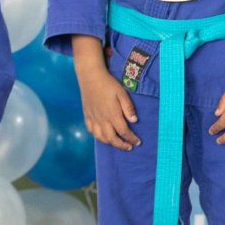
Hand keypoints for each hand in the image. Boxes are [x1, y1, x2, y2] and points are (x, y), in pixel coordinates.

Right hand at [73, 35, 139, 150]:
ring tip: (117, 144)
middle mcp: (102, 119)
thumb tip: (134, 121)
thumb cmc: (108, 83)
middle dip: (121, 145)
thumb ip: (128, 107)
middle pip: (112, 139)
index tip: (138, 142)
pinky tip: (102, 136)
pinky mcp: (86, 115)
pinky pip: (90, 131)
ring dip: (110, 143)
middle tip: (129, 147)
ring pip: (100, 137)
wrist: (90, 76)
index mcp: (112, 114)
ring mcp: (93, 118)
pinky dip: (97, 136)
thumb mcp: (121, 93)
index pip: (123, 131)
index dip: (131, 139)